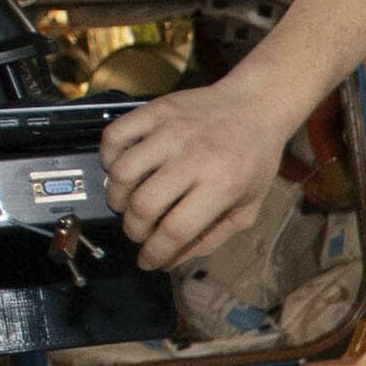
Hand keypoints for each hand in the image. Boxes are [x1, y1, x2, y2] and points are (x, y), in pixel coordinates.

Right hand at [100, 82, 301, 269]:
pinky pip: (114, 136)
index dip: (154, 254)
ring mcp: (172, 131)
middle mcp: (194, 156)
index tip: (148, 261)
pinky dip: (109, 157)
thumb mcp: (247, 207)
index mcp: (222, 184)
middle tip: (140, 232)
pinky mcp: (156, 111)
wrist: (257, 105)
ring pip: (122, 173)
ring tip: (128, 203)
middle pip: (143, 206)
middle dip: (134, 230)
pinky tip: (122, 168)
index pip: (174, 230)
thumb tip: (170, 261)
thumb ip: (211, 238)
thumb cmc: (254, 158)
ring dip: (117, 197)